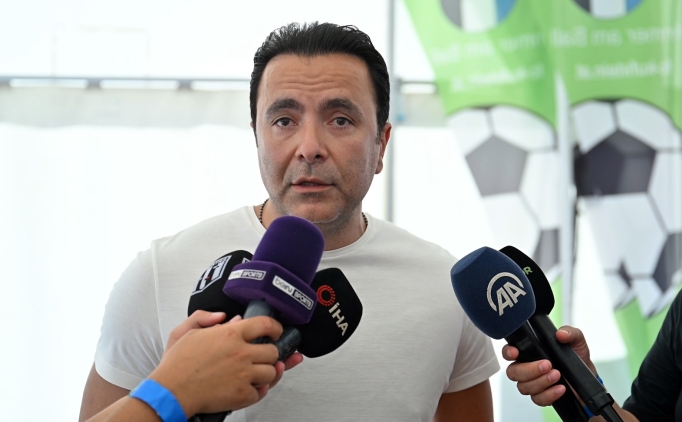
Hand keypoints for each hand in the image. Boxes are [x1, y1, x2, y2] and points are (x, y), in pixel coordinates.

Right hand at [150, 316, 285, 416]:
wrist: (170, 392)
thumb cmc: (176, 365)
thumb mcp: (185, 331)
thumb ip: (205, 318)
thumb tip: (226, 317)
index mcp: (230, 335)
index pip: (265, 324)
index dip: (275, 327)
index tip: (276, 332)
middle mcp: (241, 353)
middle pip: (273, 351)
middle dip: (269, 354)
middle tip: (261, 356)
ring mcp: (243, 375)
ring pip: (271, 372)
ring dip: (265, 373)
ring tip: (255, 373)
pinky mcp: (242, 395)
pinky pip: (260, 393)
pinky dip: (256, 391)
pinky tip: (248, 387)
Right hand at [502, 325, 596, 406]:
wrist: (587, 378)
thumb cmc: (576, 357)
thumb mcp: (576, 340)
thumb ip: (570, 333)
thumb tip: (561, 334)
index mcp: (528, 352)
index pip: (508, 352)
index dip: (508, 352)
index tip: (515, 352)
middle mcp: (526, 368)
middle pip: (513, 372)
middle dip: (529, 370)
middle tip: (547, 365)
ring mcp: (532, 384)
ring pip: (524, 387)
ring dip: (541, 382)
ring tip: (557, 375)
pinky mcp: (541, 396)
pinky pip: (537, 399)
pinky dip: (549, 394)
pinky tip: (561, 388)